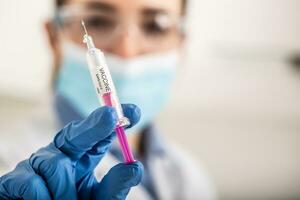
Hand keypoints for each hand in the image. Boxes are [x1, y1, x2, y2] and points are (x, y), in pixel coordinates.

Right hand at [0, 104, 142, 199]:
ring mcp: (36, 164)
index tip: (134, 111)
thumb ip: (114, 186)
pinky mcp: (13, 180)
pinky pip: (33, 184)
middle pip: (76, 132)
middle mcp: (60, 154)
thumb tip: (134, 167)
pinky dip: (44, 199)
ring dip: (65, 191)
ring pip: (56, 164)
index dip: (115, 120)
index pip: (100, 134)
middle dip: (94, 124)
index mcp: (82, 157)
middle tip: (110, 116)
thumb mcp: (97, 198)